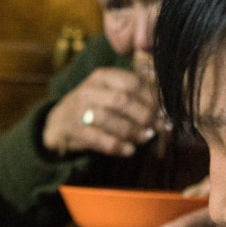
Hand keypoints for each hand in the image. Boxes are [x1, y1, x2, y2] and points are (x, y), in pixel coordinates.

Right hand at [41, 67, 163, 157]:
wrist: (59, 121)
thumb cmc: (94, 105)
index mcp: (103, 76)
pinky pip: (98, 139)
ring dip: (132, 131)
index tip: (165, 110)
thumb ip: (135, 88)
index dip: (152, 97)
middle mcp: (89, 89)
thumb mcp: (110, 89)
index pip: (133, 82)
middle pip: (123, 100)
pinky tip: (129, 150)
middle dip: (145, 115)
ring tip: (146, 138)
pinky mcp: (74, 130)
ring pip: (110, 119)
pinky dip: (117, 146)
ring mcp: (79, 109)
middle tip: (159, 127)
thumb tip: (165, 94)